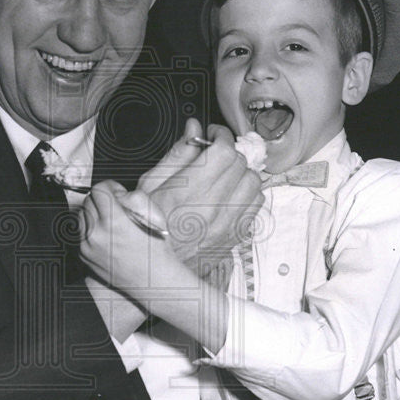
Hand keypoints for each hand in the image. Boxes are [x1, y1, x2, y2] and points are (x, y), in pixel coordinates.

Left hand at [79, 181, 178, 295]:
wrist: (154, 280)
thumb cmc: (157, 250)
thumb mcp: (154, 215)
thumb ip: (134, 197)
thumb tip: (117, 193)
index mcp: (114, 222)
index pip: (98, 190)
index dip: (110, 186)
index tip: (116, 191)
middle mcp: (97, 234)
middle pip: (88, 201)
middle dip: (102, 199)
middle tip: (116, 206)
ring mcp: (88, 247)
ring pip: (82, 216)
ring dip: (94, 213)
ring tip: (110, 221)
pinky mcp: (84, 256)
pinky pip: (80, 233)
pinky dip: (91, 229)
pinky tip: (107, 235)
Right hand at [140, 119, 263, 267]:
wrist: (149, 269)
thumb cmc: (144, 227)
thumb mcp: (150, 185)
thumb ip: (177, 154)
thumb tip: (193, 129)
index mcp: (190, 191)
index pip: (225, 151)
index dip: (222, 136)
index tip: (214, 135)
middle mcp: (213, 208)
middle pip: (241, 164)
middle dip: (229, 152)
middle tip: (215, 153)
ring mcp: (227, 225)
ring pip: (253, 184)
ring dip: (242, 173)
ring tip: (225, 174)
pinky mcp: (233, 237)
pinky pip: (255, 207)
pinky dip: (248, 195)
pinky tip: (231, 194)